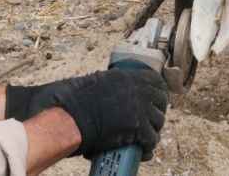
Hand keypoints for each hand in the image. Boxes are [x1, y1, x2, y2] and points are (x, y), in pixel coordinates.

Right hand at [6, 68, 167, 158]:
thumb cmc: (70, 102)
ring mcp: (138, 107)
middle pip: (161, 100)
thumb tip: (111, 95)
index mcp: (124, 77)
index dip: (157, 93)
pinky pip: (151, 139)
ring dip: (152, 130)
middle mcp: (135, 89)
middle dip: (156, 112)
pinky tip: (142, 151)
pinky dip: (147, 147)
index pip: (154, 81)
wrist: (67, 118)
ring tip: (144, 138)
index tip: (155, 101)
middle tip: (149, 122)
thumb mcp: (92, 84)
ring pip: (158, 121)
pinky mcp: (137, 126)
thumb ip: (107, 86)